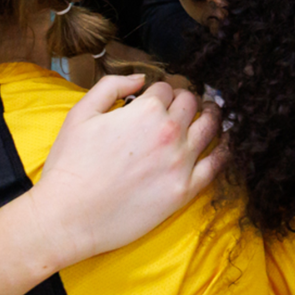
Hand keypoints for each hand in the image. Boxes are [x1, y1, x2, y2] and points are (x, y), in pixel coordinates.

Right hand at [23, 75, 225, 265]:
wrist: (68, 215)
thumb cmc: (70, 165)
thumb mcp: (81, 113)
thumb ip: (111, 86)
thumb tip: (140, 78)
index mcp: (146, 110)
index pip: (166, 88)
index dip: (162, 91)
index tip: (159, 98)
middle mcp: (169, 132)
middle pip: (191, 103)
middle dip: (187, 99)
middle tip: (184, 105)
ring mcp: (180, 162)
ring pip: (210, 127)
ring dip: (211, 116)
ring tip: (210, 115)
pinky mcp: (184, 190)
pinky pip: (216, 165)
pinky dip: (225, 150)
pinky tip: (225, 144)